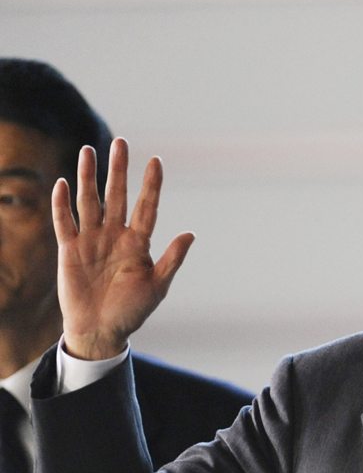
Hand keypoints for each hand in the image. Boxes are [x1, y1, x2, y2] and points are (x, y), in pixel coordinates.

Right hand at [53, 138, 194, 359]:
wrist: (101, 330)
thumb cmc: (132, 310)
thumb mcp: (158, 286)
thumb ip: (172, 259)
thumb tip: (190, 233)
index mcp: (139, 242)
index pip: (146, 206)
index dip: (151, 184)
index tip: (156, 161)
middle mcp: (115, 235)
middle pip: (117, 195)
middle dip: (119, 170)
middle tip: (122, 143)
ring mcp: (92, 240)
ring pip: (90, 201)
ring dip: (88, 177)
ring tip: (89, 151)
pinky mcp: (70, 249)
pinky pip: (65, 222)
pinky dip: (62, 204)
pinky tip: (62, 183)